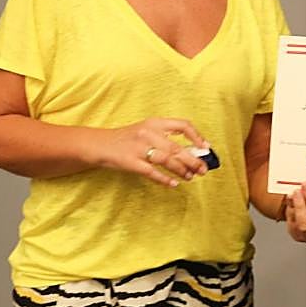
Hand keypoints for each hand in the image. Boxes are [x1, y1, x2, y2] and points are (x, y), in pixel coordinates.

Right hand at [91, 118, 209, 186]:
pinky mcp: (131, 162)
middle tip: (203, 170)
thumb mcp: (146, 130)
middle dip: (193, 161)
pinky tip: (174, 184)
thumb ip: (166, 137)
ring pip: (167, 160)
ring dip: (182, 170)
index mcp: (155, 123)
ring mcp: (139, 148)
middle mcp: (149, 133)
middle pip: (177, 148)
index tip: (205, 148)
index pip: (183, 125)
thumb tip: (191, 151)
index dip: (197, 136)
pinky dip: (165, 179)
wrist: (100, 144)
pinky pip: (152, 172)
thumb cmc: (127, 139)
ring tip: (190, 177)